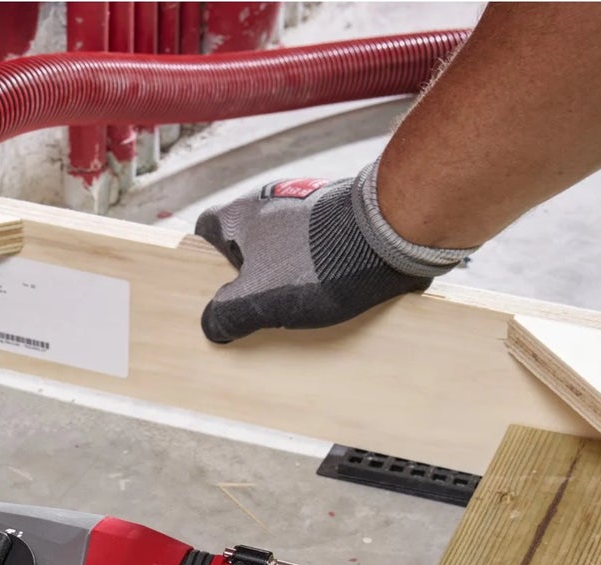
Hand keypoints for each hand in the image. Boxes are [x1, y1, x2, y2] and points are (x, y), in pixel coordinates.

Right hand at [194, 160, 472, 344]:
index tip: (215, 285)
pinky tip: (334, 292)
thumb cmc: (319, 263)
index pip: (208, 228)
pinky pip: (321, 243)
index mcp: (243, 215)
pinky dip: (323, 265)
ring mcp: (312, 205)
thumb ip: (226, 315)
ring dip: (290, 269)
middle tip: (258, 303)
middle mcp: (275, 202)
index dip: (208, 258)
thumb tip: (213, 326)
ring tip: (300, 304)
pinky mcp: (344, 215)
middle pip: (250, 239)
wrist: (392, 236)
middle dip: (253, 271)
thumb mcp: (257, 300)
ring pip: (287, 242)